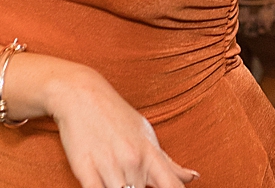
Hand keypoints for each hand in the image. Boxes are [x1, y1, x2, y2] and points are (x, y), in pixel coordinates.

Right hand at [51, 68, 198, 187]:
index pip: (172, 187)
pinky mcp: (85, 170)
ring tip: (121, 182)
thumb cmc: (116, 116)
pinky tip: (105, 186)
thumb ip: (169, 163)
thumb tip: (193, 178)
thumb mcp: (147, 135)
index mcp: (151, 154)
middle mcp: (133, 161)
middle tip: (136, 182)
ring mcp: (109, 166)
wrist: (81, 95)